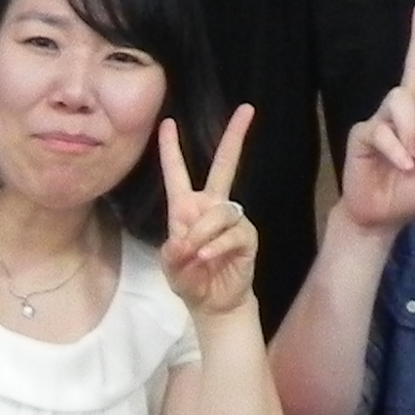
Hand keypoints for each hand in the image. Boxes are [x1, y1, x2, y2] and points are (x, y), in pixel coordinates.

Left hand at [157, 107, 258, 317]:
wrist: (213, 305)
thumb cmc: (190, 280)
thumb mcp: (170, 265)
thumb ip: (173, 250)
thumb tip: (187, 241)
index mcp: (186, 207)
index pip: (177, 172)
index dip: (171, 148)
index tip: (168, 122)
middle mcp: (211, 207)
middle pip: (224, 165)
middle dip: (234, 138)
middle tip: (247, 110)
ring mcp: (231, 220)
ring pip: (220, 211)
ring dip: (203, 234)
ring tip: (195, 256)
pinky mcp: (246, 236)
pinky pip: (232, 233)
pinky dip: (216, 247)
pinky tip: (207, 258)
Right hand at [335, 5, 414, 238]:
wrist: (379, 217)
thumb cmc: (410, 197)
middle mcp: (409, 115)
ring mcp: (384, 121)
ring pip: (401, 101)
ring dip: (409, 130)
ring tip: (410, 159)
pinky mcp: (365, 132)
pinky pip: (382, 129)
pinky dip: (395, 149)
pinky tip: (400, 165)